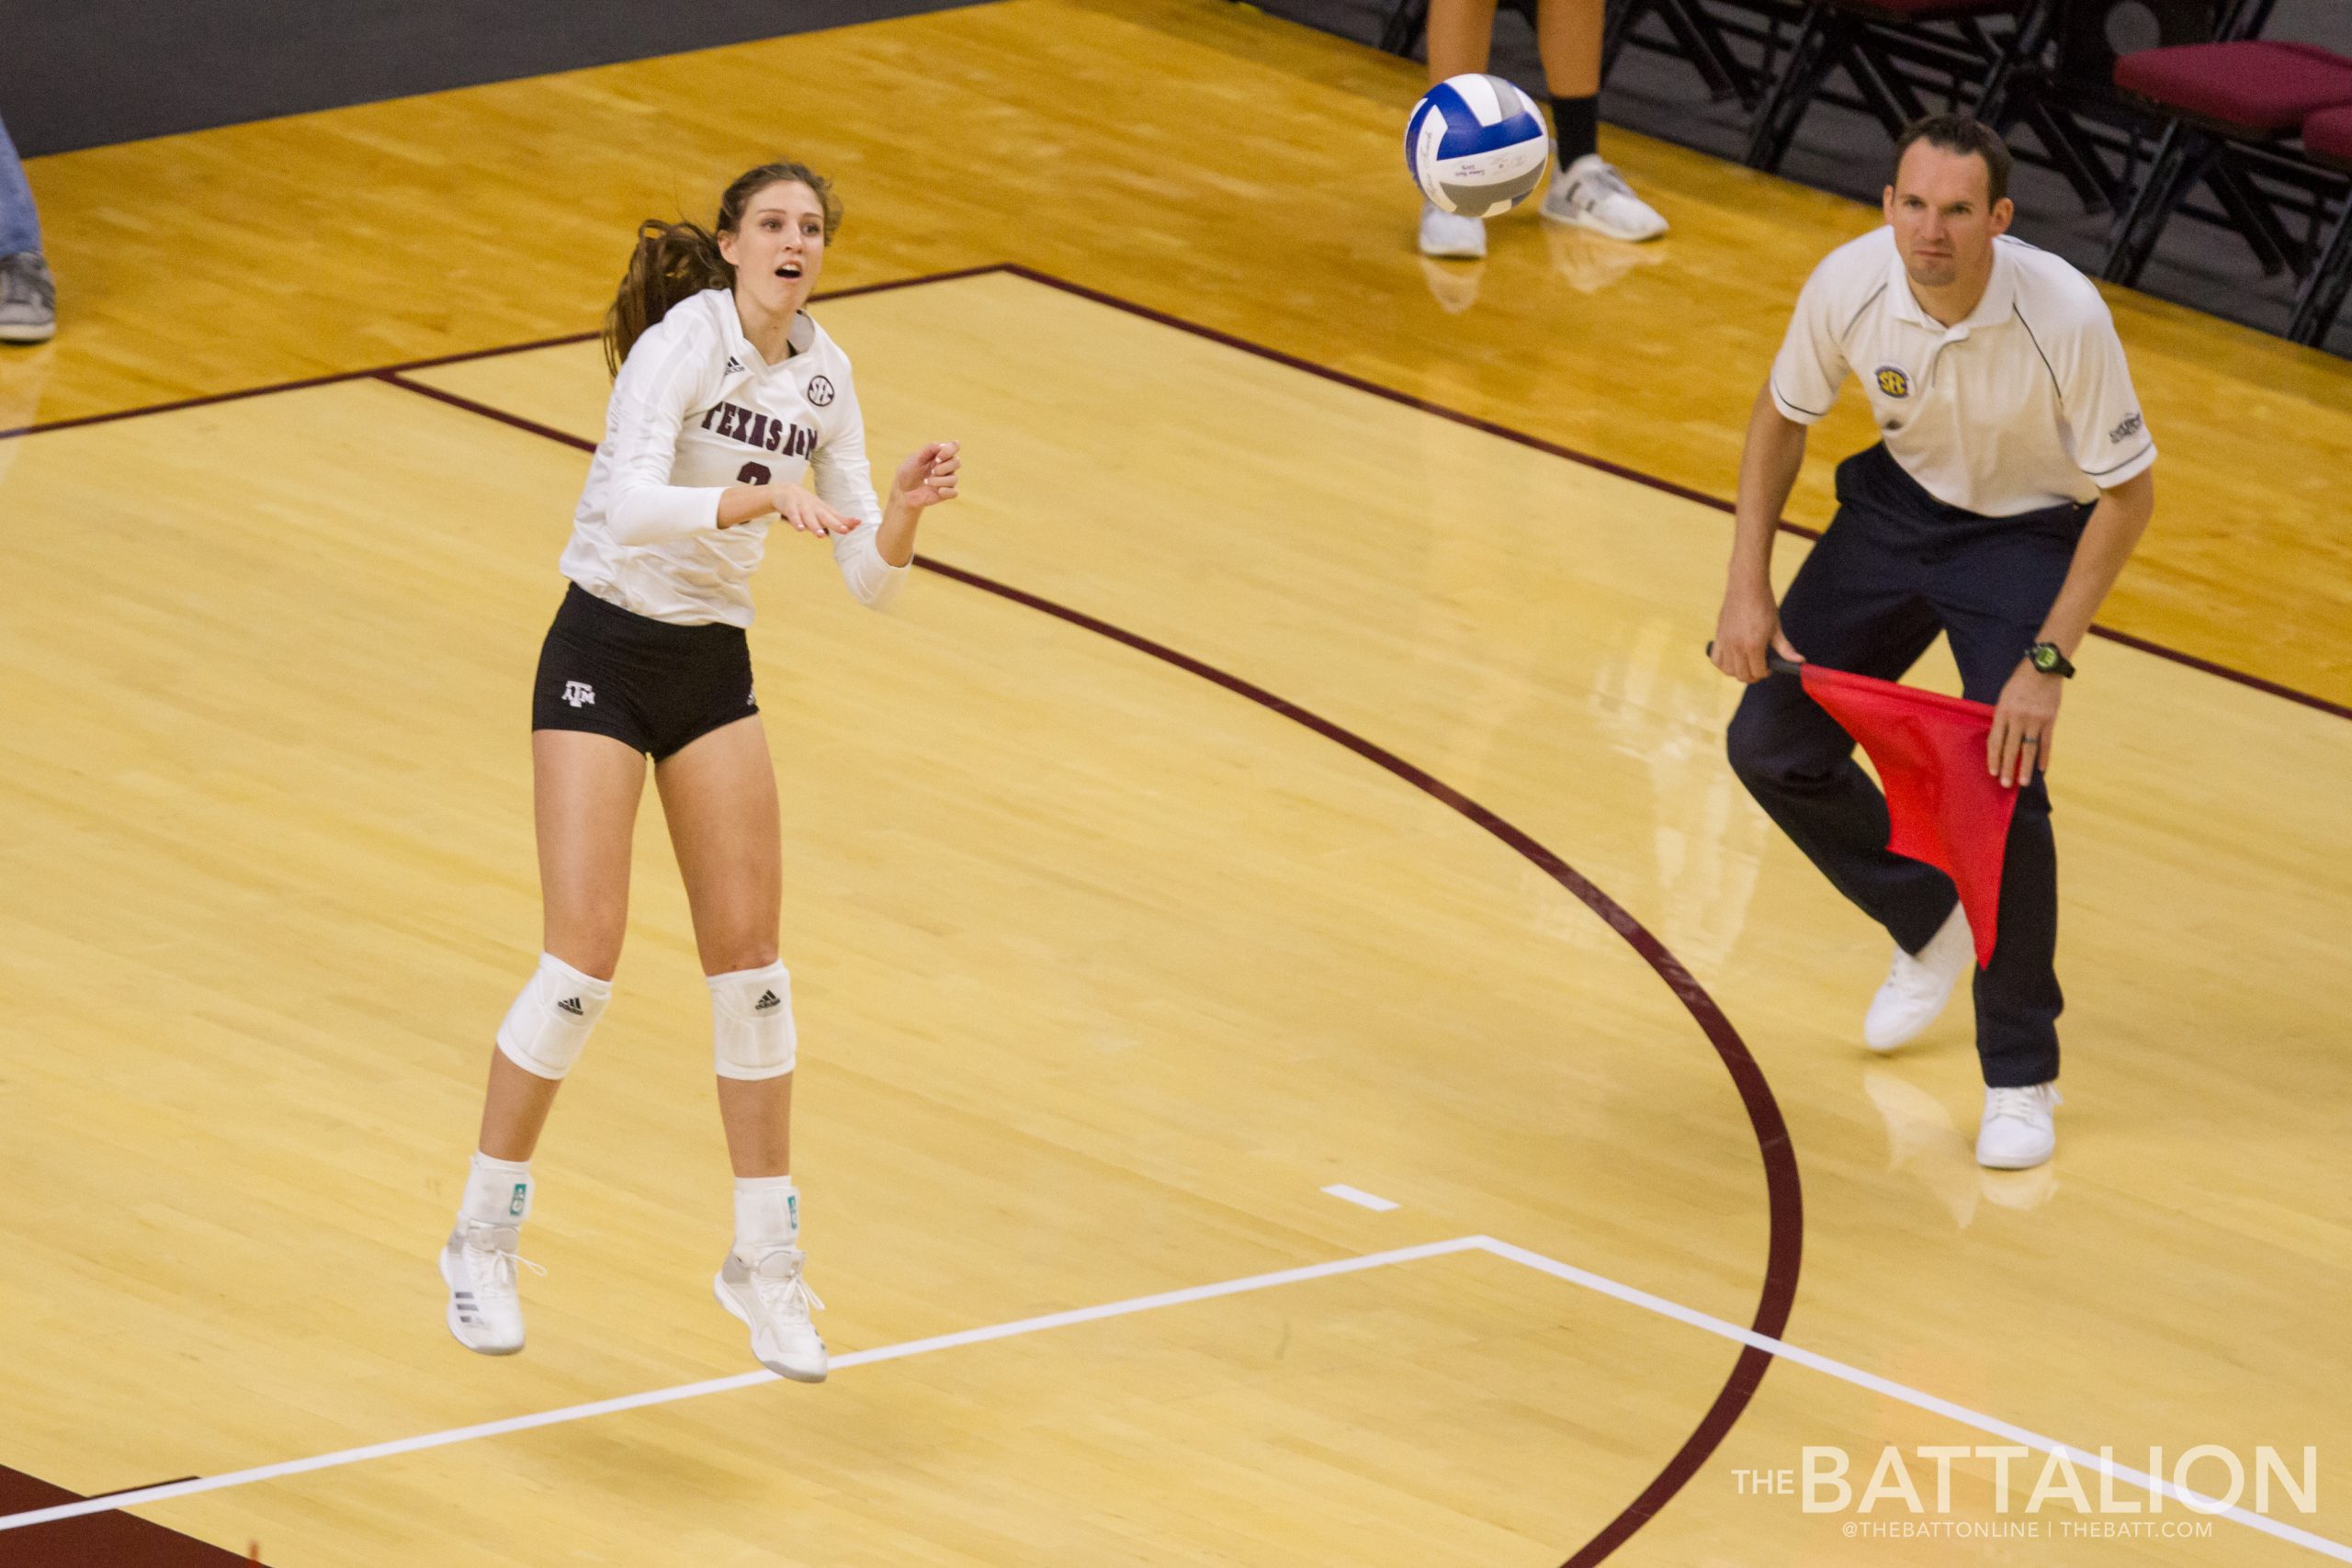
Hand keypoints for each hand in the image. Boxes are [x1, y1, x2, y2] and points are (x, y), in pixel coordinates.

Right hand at [768, 479, 854, 536]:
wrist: (785, 490)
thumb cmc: (808, 505)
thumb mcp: (822, 511)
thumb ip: (836, 520)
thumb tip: (853, 528)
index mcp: (823, 510)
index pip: (837, 516)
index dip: (847, 520)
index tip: (858, 523)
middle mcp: (815, 508)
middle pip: (826, 517)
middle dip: (836, 524)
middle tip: (845, 530)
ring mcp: (802, 507)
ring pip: (809, 518)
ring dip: (815, 526)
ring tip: (821, 535)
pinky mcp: (790, 507)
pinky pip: (793, 516)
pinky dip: (796, 522)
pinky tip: (800, 529)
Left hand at [891, 442, 960, 509]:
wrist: (901, 490)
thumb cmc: (908, 471)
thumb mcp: (915, 458)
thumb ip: (928, 449)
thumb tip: (942, 445)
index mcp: (940, 455)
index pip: (954, 447)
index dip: (950, 450)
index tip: (938, 458)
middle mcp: (946, 467)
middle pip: (957, 462)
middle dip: (946, 466)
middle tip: (932, 471)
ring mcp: (946, 480)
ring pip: (954, 479)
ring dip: (940, 480)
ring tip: (926, 482)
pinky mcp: (945, 494)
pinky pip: (954, 492)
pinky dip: (947, 491)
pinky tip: (939, 491)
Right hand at [1710, 577, 1802, 682]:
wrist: (1746, 587)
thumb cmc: (1763, 605)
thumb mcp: (1776, 628)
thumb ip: (1786, 649)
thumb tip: (1800, 661)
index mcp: (1754, 645)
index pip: (1758, 672)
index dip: (1766, 673)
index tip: (1769, 668)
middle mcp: (1737, 646)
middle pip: (1743, 675)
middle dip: (1753, 675)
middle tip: (1760, 667)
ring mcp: (1725, 642)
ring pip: (1728, 670)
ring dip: (1738, 671)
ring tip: (1746, 663)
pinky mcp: (1718, 636)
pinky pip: (1716, 659)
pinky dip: (1722, 664)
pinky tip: (1732, 658)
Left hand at [1989, 660, 2062, 786]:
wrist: (2043, 668)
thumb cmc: (2019, 683)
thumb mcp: (2004, 698)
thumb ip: (2003, 718)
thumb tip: (2000, 741)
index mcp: (2003, 712)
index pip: (1995, 741)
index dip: (1993, 758)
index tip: (1993, 772)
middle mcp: (2018, 718)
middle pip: (2010, 748)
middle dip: (2007, 768)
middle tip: (2005, 784)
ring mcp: (2035, 720)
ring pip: (2029, 749)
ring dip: (2025, 767)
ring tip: (2023, 782)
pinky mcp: (2050, 720)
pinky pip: (2046, 743)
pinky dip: (2044, 757)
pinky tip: (2041, 769)